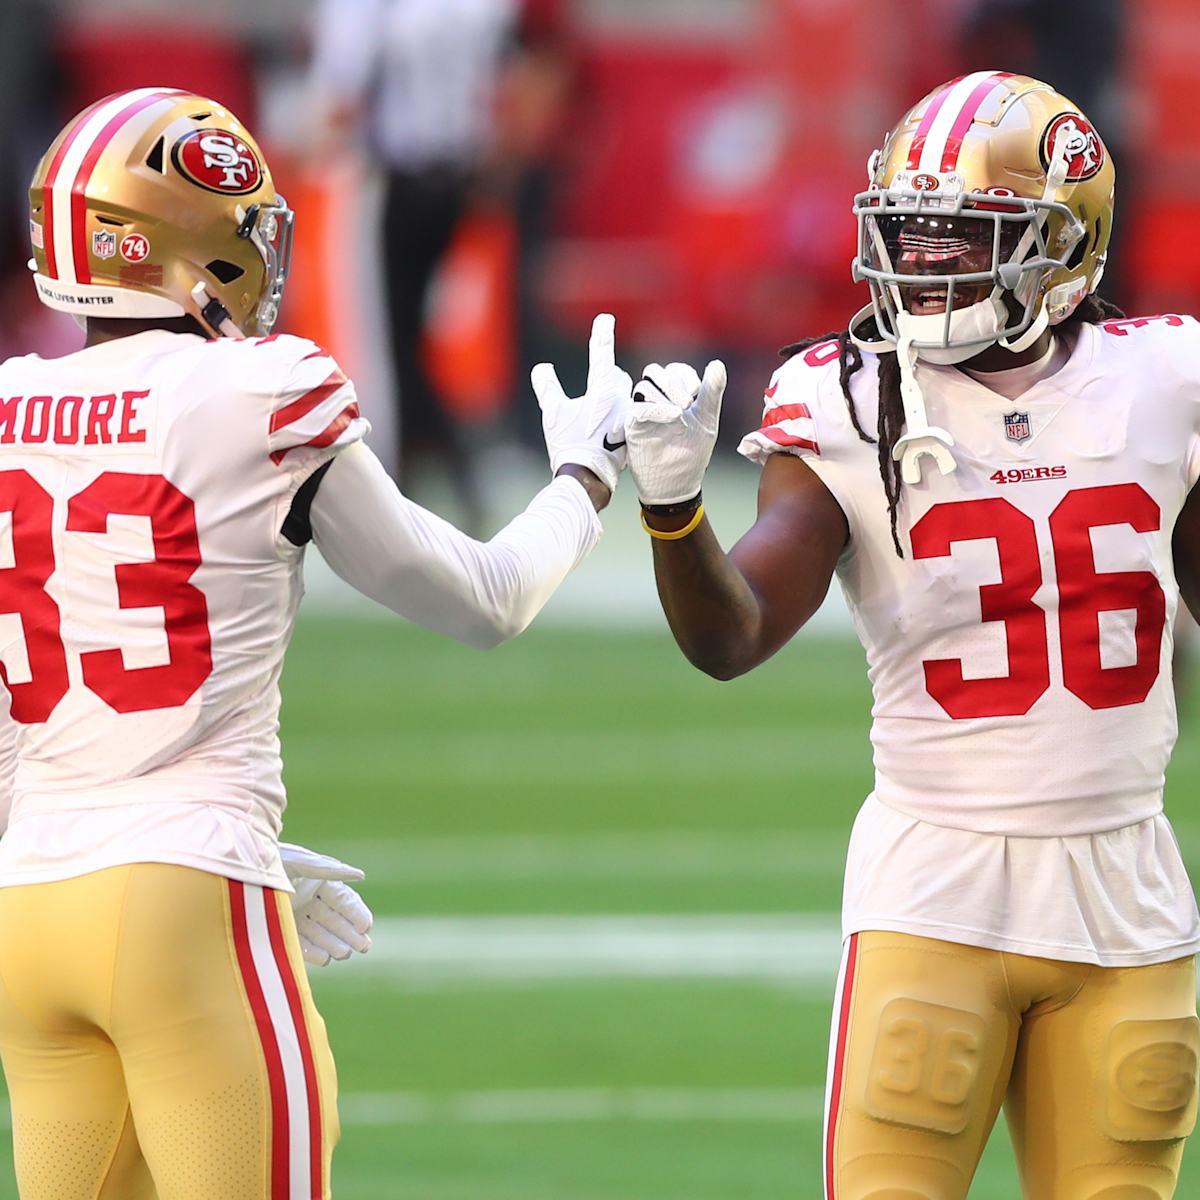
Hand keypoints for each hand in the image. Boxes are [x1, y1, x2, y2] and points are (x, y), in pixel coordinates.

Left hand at [279, 842, 373, 966]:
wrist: (237, 868)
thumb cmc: (272, 858)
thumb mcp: (303, 862)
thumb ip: (331, 870)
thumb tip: (361, 875)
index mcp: (317, 881)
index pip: (343, 900)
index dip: (356, 912)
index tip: (366, 926)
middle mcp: (307, 899)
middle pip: (334, 919)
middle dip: (350, 932)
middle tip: (364, 947)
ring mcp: (293, 914)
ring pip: (319, 933)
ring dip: (334, 943)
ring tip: (345, 954)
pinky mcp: (278, 927)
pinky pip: (299, 942)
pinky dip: (312, 951)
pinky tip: (325, 959)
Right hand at [531, 313, 632, 495]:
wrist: (587, 478)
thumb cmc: (569, 444)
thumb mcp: (552, 414)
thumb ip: (547, 387)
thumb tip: (542, 368)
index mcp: (602, 391)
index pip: (602, 354)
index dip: (602, 334)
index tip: (606, 319)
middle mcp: (621, 400)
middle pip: (616, 378)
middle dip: (605, 378)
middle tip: (591, 389)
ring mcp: (628, 417)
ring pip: (623, 397)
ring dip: (611, 400)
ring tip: (595, 417)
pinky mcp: (631, 433)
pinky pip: (626, 416)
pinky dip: (615, 419)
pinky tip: (604, 433)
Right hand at [626, 360, 726, 505]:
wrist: (678, 484)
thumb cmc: (692, 454)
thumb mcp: (707, 420)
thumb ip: (711, 392)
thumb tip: (717, 364)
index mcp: (676, 396)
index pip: (676, 370)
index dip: (686, 376)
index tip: (696, 392)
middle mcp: (658, 400)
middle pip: (658, 372)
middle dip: (674, 383)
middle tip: (688, 403)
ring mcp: (644, 411)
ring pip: (645, 386)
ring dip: (665, 394)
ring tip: (680, 413)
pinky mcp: (633, 426)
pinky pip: (637, 407)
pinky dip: (656, 408)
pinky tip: (673, 416)